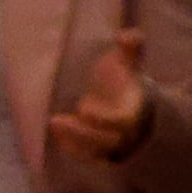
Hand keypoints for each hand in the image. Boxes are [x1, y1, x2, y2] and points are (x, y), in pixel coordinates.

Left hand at [46, 30, 153, 171]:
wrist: (138, 109)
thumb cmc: (126, 83)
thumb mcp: (130, 63)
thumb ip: (131, 49)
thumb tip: (127, 34)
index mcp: (136, 111)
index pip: (123, 122)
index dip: (104, 118)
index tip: (83, 107)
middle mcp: (128, 133)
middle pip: (108, 141)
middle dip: (81, 133)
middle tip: (54, 120)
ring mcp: (116, 146)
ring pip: (96, 152)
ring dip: (73, 140)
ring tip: (53, 123)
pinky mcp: (103, 154)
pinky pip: (89, 158)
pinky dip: (73, 148)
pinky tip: (57, 133)